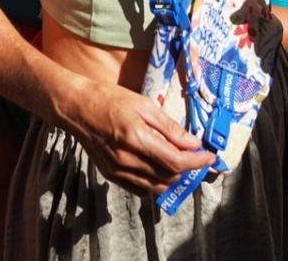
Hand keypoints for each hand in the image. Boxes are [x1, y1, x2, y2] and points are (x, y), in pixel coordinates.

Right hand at [66, 78, 215, 195]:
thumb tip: (193, 143)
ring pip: (156, 186)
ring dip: (172, 177)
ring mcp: (118, 170)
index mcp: (137, 138)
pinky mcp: (111, 175)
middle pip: (168, 176)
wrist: (77, 108)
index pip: (176, 161)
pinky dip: (154, 182)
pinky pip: (140, 188)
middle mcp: (128, 159)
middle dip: (187, 169)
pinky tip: (157, 168)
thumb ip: (170, 127)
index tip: (210, 157)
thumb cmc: (110, 99)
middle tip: (194, 155)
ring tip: (177, 162)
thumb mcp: (144, 105)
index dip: (197, 162)